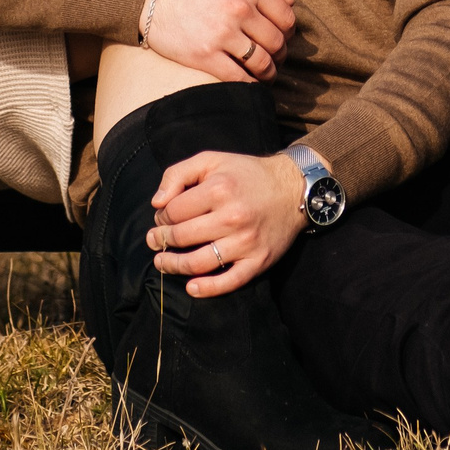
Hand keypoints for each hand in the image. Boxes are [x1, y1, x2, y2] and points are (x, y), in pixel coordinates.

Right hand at [143, 0, 296, 82]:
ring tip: (265, 73)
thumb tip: (291, 3)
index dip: (288, 31)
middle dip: (279, 53)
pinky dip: (250, 85)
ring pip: (262, 63)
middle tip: (274, 57)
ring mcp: (222, 34)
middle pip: (277, 43)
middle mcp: (239, 9)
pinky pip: (238, 78)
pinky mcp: (205, 56)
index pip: (287, 18)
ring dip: (268, 72)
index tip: (282, 37)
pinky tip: (250, 83)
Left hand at [148, 151, 306, 296]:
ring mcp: (246, 242)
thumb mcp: (211, 160)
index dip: (161, 217)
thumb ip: (177, 174)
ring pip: (198, 263)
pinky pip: (229, 281)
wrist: (294, 189)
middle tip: (155, 240)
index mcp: (219, 190)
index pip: (173, 212)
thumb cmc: (248, 174)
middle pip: (181, 237)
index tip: (162, 218)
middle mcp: (232, 217)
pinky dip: (207, 288)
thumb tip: (156, 203)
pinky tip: (192, 287)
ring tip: (162, 262)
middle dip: (161, 240)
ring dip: (173, 265)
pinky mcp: (258, 260)